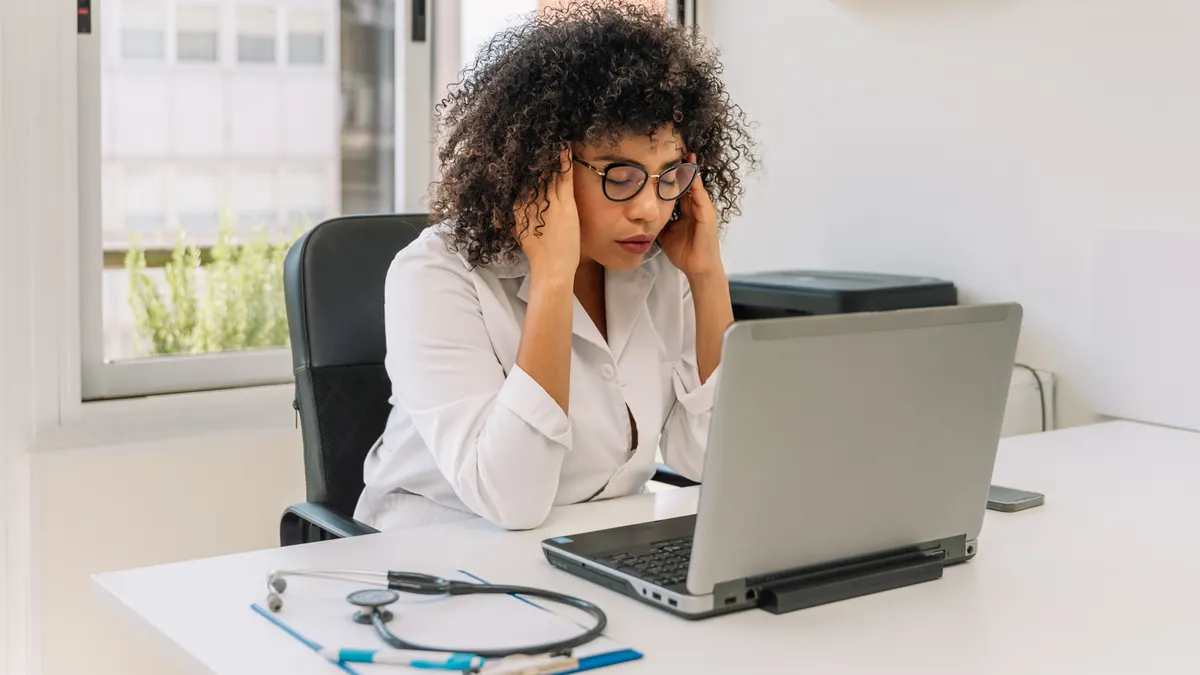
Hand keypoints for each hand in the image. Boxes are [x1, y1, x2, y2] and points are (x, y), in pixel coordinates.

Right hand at [514, 146, 579, 282]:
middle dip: (533, 154)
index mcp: (518, 206)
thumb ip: (511, 220)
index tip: (521, 148)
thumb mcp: (519, 232)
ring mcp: (548, 201)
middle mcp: (530, 201)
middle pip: (531, 171)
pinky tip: (564, 145)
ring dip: (549, 153)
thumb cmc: (538, 254)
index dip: (521, 163)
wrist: (551, 269)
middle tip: (534, 133)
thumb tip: (498, 217)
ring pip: (547, 171)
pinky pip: (563, 177)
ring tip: (549, 135)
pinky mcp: (564, 204)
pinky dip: (564, 160)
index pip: (519, 180)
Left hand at [657, 153, 723, 279]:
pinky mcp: (707, 214)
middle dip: (679, 166)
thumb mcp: (665, 232)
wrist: (698, 267)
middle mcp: (695, 205)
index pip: (676, 186)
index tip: (659, 159)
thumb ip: (656, 220)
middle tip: (671, 147)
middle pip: (686, 180)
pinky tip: (689, 171)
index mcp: (686, 208)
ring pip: (694, 184)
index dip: (669, 174)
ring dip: (688, 169)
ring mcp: (703, 208)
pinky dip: (694, 183)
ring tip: (682, 152)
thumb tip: (640, 214)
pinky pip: (700, 195)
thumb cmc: (683, 251)